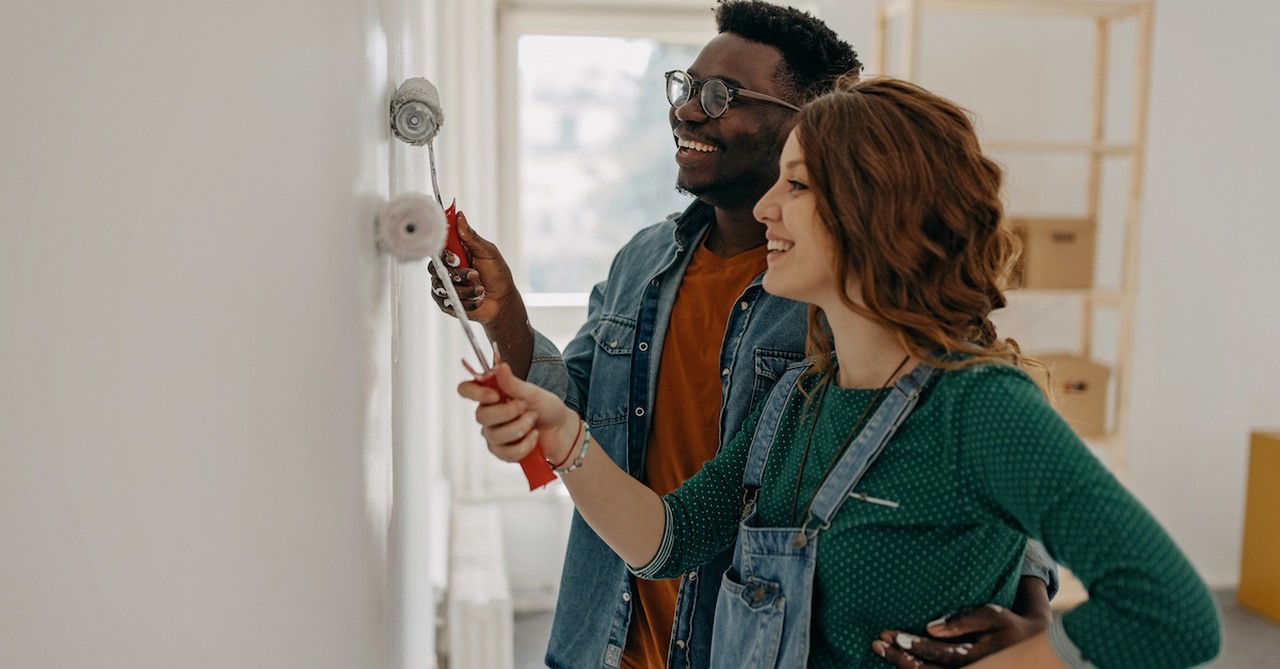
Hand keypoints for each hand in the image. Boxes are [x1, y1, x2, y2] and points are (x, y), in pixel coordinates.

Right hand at [428, 211, 520, 325]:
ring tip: (480, 288)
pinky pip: (447, 301)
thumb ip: (472, 237)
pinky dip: (466, 301)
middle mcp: (447, 268)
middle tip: (474, 274)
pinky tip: (478, 299)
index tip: (456, 257)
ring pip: (441, 286)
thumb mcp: (488, 252)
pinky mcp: (446, 302)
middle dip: (456, 273)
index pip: (439, 247)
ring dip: (464, 288)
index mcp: (455, 252)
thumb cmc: (497, 275)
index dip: (444, 252)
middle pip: (435, 268)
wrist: (503, 302)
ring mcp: (445, 285)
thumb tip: (460, 216)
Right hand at [457, 360, 577, 464]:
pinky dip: (525, 444)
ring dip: (520, 427)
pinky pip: (506, 452)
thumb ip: (513, 383)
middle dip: (508, 412)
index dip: (475, 393)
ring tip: (533, 420)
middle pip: (480, 416)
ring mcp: (493, 435)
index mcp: (491, 395)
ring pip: (495, 435)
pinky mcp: (502, 452)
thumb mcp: (532, 392)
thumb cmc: (545, 408)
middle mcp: (488, 415)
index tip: (496, 395)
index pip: (466, 390)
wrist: (561, 430)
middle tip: (526, 407)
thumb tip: (499, 366)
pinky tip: (534, 437)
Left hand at [871, 603, 1049, 667]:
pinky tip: (898, 658)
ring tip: (880, 649)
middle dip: (899, 657)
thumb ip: (964, 620)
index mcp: (975, 659)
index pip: (936, 654)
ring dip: (902, 663)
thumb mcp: (993, 616)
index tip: (890, 635)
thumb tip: (931, 627)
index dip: (912, 645)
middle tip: (877, 642)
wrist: (1031, 646)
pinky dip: (914, 668)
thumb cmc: (1009, 625)